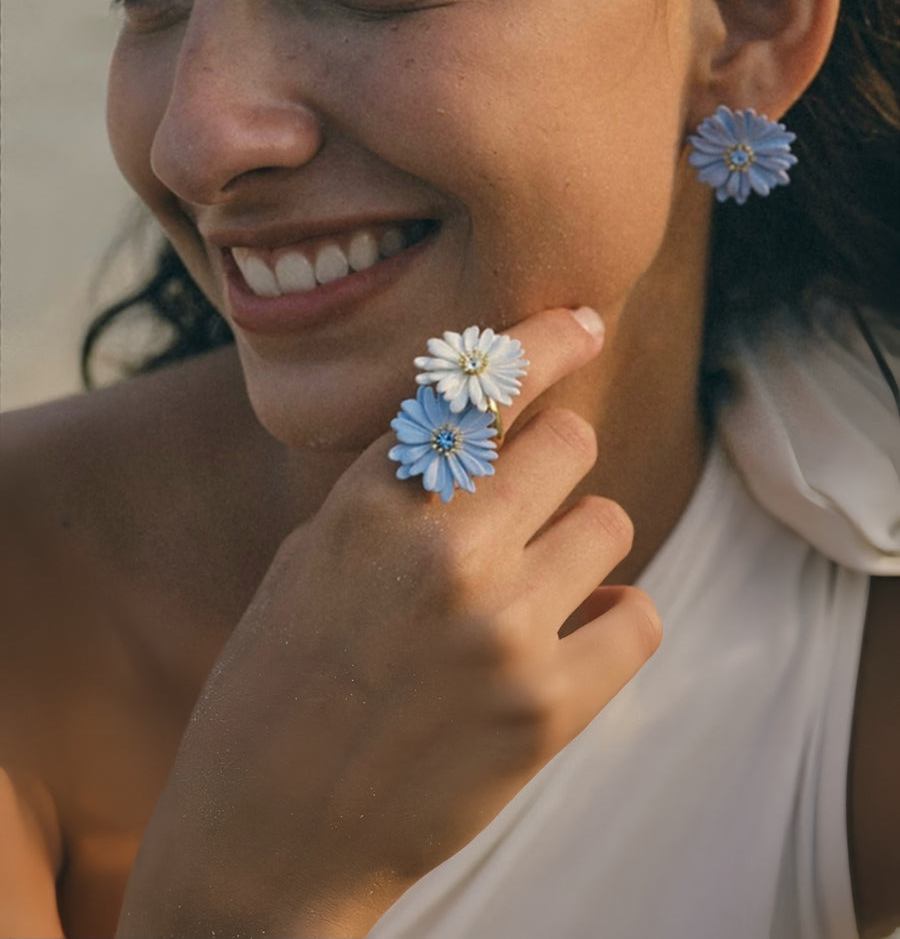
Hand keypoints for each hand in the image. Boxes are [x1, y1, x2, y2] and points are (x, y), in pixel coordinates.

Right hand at [117, 308, 660, 937]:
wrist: (268, 831)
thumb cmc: (279, 682)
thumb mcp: (313, 558)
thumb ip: (398, 491)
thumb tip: (495, 435)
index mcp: (370, 504)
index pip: (478, 386)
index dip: (541, 342)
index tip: (582, 323)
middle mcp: (440, 550)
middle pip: (568, 442)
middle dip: (558, 458)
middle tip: (532, 498)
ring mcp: (500, 629)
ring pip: (611, 520)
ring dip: (582, 543)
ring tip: (534, 585)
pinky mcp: (545, 709)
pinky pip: (638, 616)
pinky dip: (613, 619)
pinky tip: (572, 637)